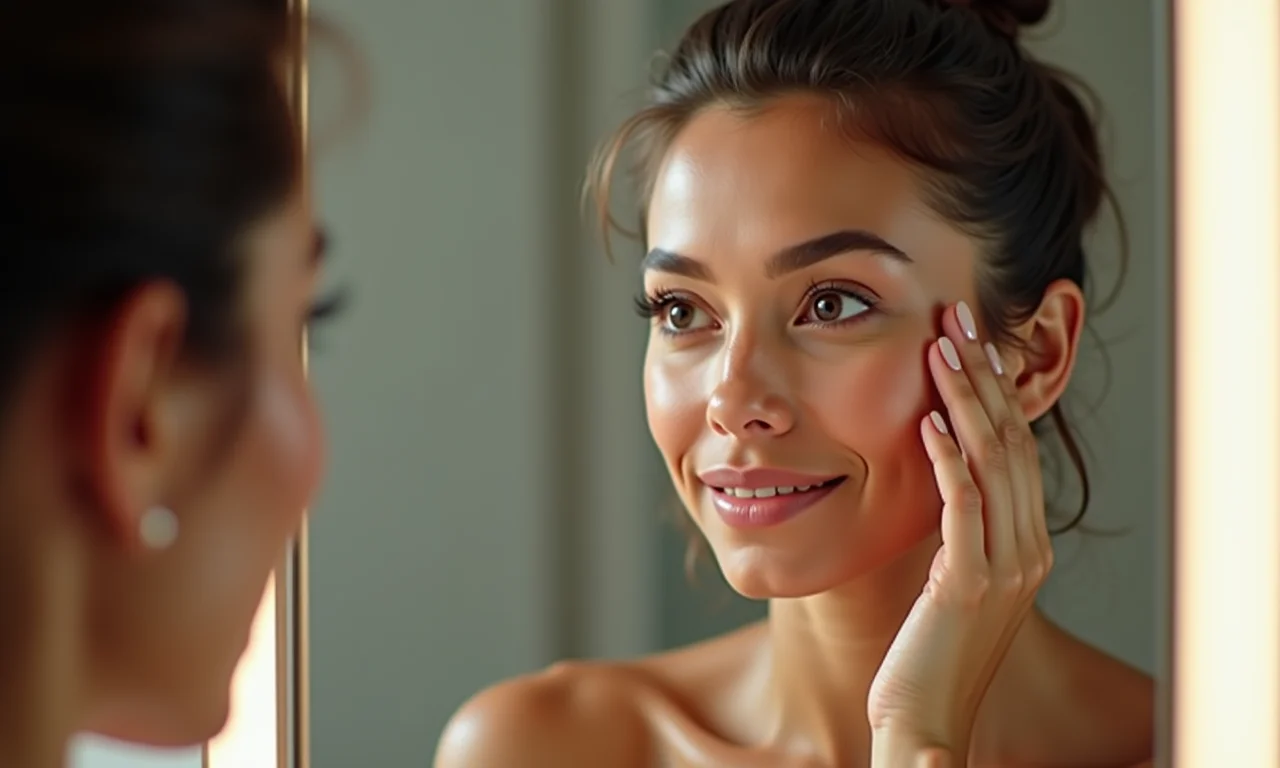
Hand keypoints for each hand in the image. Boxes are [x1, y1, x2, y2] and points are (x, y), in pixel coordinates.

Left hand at [867, 301, 1053, 762]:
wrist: (925, 718)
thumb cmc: (929, 651)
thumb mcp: (954, 578)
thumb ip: (958, 528)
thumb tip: (938, 468)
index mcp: (1026, 545)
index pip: (1017, 448)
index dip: (996, 390)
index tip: (970, 340)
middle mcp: (1026, 550)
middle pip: (1012, 442)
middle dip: (983, 375)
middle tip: (957, 318)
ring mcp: (1003, 568)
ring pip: (993, 463)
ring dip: (966, 399)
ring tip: (942, 347)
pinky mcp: (968, 585)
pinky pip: (964, 508)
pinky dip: (949, 459)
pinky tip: (929, 421)